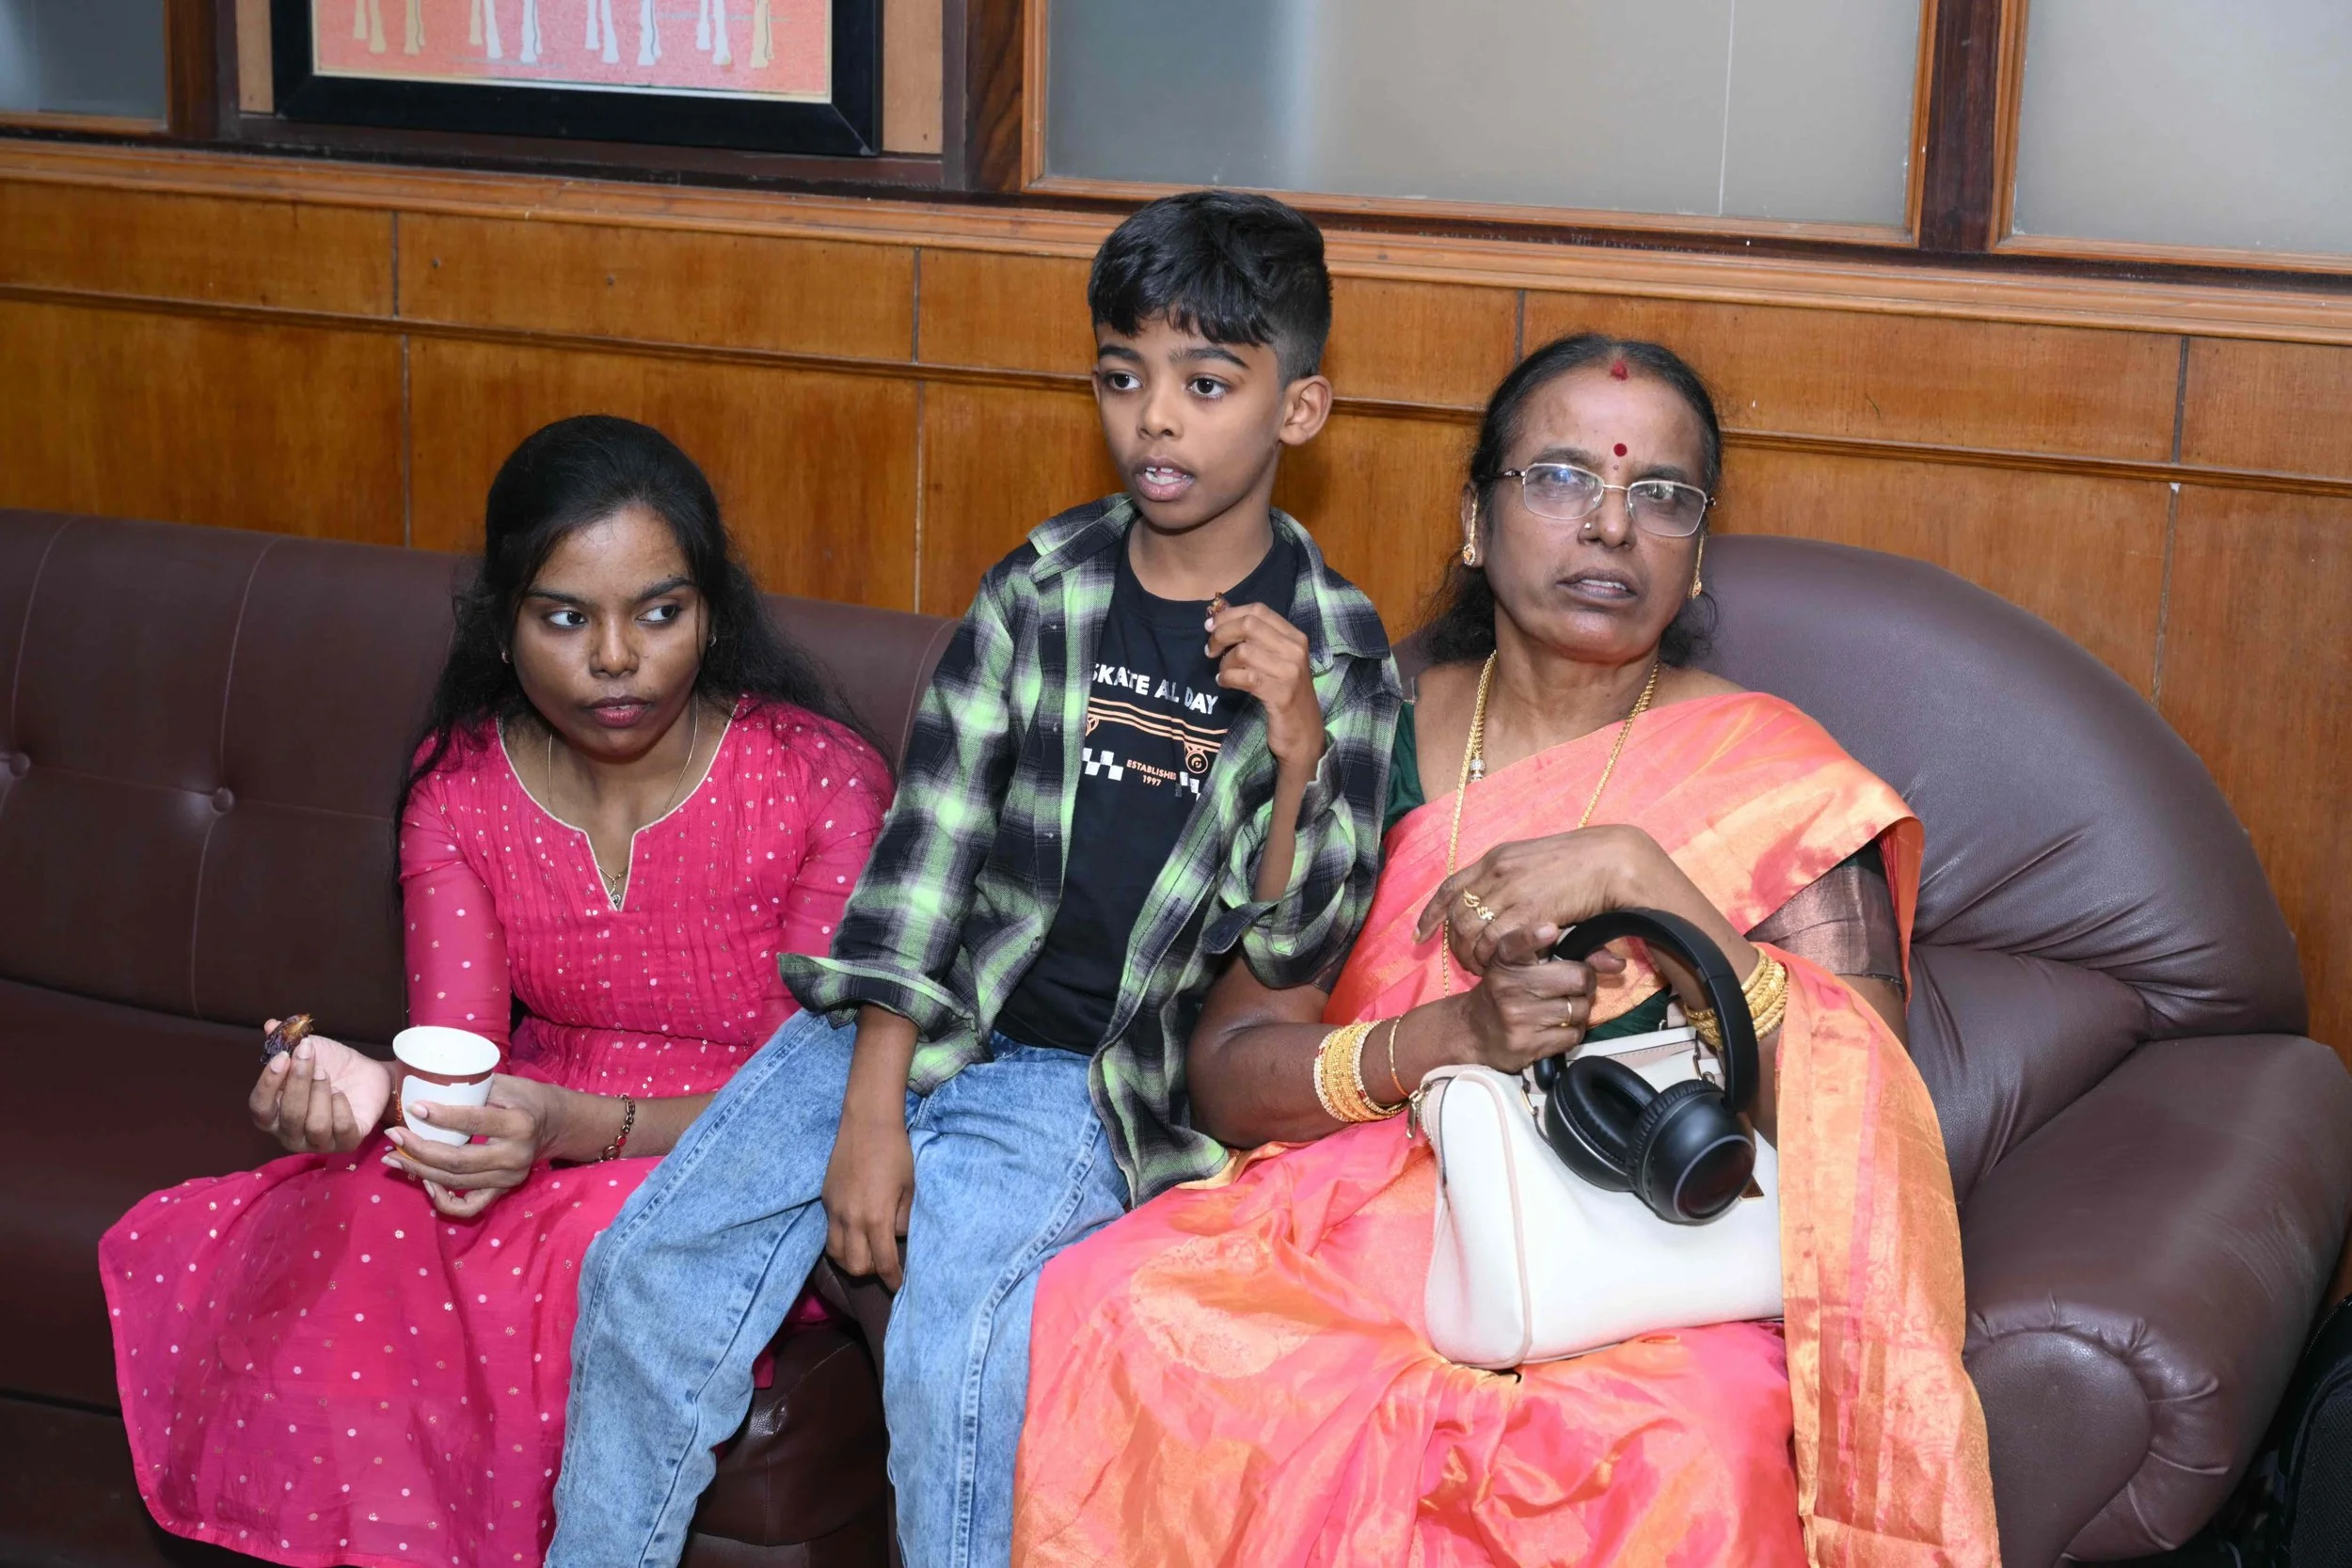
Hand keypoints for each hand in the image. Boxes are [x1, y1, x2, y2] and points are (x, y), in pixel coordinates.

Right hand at [250, 1023, 391, 1153]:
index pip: (260, 1108)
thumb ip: (286, 1041)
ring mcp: (318, 1142)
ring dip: (321, 1092)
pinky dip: (342, 1107)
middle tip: (310, 1056)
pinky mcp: (347, 1142)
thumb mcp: (308, 1049)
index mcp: (274, 1114)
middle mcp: (291, 1134)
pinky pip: (342, 1129)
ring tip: (327, 1074)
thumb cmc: (331, 1065)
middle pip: (289, 1116)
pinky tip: (342, 1094)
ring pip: (315, 1125)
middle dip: (299, 1081)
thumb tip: (271, 1025)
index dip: (268, 1083)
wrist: (367, 1073)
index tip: (283, 1057)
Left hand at [380, 1074, 571, 1219]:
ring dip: (419, 1170)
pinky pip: (468, 1206)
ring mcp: (508, 1178)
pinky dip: (443, 1200)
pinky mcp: (502, 1190)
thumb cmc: (524, 1097)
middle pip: (456, 1160)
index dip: (441, 1117)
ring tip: (394, 1156)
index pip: (473, 1122)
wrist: (554, 1124)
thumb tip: (426, 1085)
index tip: (413, 1107)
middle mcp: (514, 1156)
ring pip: (455, 1182)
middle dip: (418, 1149)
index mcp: (518, 1124)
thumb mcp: (505, 1084)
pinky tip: (425, 1183)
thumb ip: (472, 1086)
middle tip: (393, 1135)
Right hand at [822, 1102, 913, 1290]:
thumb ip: (904, 1219)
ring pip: (836, 1255)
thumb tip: (898, 1237)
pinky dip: (842, 1242)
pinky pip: (830, 1234)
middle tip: (884, 1264)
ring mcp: (835, 1211)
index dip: (893, 1279)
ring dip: (852, 1261)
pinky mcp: (826, 1201)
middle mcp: (851, 1220)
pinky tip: (854, 1234)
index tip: (899, 1286)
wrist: (867, 1124)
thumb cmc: (896, 1153)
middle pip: (855, 1267)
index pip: (884, 1262)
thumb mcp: (910, 1187)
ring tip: (867, 1253)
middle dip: (871, 1272)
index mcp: (876, 1218)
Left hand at [1206, 600, 1322, 772]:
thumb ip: (1257, 641)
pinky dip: (1228, 678)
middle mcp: (1295, 649)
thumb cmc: (1285, 695)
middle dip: (1221, 634)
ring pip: (1243, 651)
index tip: (1210, 626)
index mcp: (1295, 636)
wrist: (1304, 733)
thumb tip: (1220, 620)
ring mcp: (1290, 671)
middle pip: (1249, 625)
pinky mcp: (1281, 693)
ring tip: (1223, 674)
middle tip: (1209, 650)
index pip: (1258, 610)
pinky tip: (1225, 683)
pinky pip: (1245, 677)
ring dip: (1225, 663)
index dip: (1229, 615)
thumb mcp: (1277, 662)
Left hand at [1417, 825, 1665, 977]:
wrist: (1615, 860)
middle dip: (1454, 944)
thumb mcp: (1536, 864)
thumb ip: (1513, 881)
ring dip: (1474, 956)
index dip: (1431, 913)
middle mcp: (1497, 871)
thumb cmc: (1583, 864)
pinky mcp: (1529, 910)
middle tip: (1465, 964)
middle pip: (1456, 914)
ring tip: (1484, 970)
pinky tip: (1503, 968)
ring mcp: (1511, 889)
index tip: (1420, 935)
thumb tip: (1502, 904)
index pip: (1450, 886)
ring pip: (1471, 931)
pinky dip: (1495, 959)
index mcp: (1497, 857)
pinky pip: (1496, 942)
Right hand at [1452, 924, 1620, 1074]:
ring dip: (1578, 1009)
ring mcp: (1518, 1017)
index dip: (1533, 936)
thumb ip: (1564, 954)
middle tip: (1574, 985)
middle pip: (1577, 978)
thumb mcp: (1522, 966)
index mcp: (1505, 961)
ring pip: (1580, 1009)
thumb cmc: (1507, 991)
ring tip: (1560, 1008)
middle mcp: (1508, 986)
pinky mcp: (1527, 1044)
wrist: (1474, 1032)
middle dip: (1584, 982)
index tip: (1549, 929)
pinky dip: (1571, 1032)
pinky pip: (1573, 1035)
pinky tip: (1554, 1028)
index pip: (1516, 945)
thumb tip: (1617, 963)